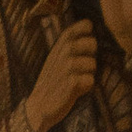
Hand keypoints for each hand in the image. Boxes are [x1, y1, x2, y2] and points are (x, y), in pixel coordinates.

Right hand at [22, 12, 98, 131]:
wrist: (39, 106)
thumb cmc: (52, 81)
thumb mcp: (56, 57)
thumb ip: (71, 43)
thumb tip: (93, 32)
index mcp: (62, 42)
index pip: (87, 25)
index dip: (89, 36)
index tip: (83, 49)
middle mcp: (65, 51)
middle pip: (93, 44)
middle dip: (90, 57)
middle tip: (78, 70)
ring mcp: (68, 66)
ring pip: (93, 64)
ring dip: (87, 75)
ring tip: (75, 81)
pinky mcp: (72, 82)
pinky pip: (91, 81)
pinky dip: (85, 88)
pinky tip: (74, 91)